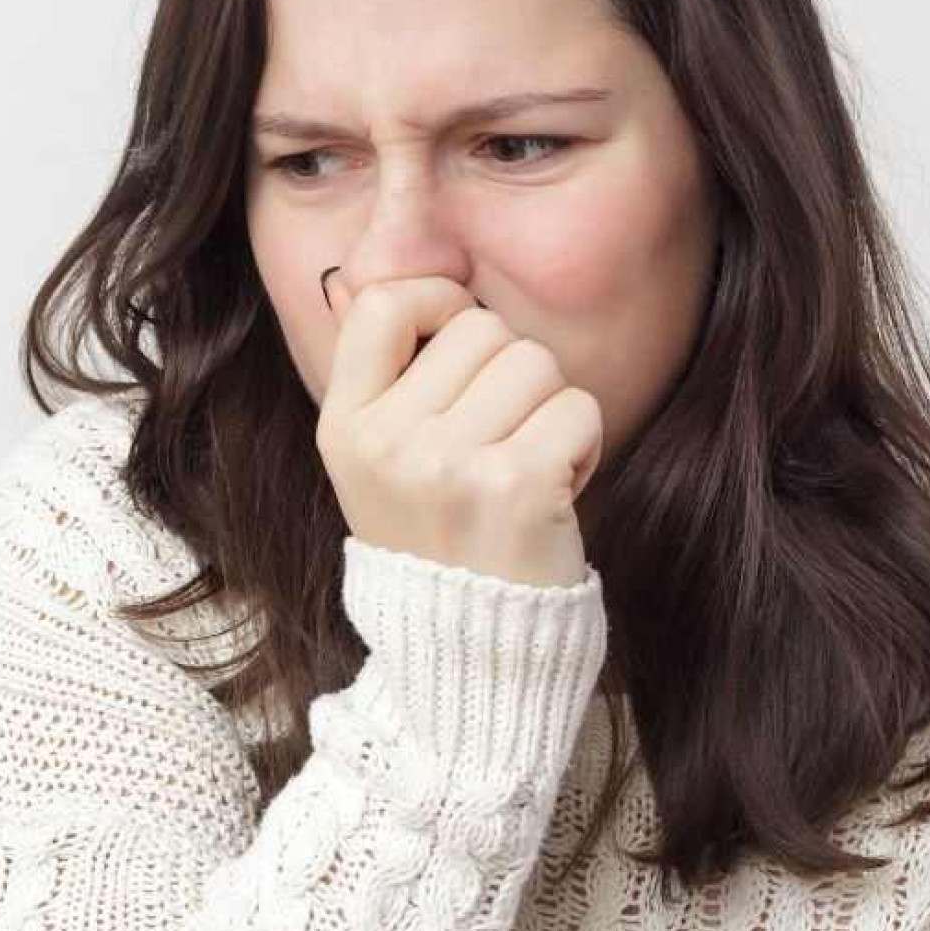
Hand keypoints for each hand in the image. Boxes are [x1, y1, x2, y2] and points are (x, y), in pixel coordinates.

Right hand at [317, 275, 601, 586]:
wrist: (472, 654)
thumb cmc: (437, 541)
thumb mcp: (377, 463)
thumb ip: (381, 375)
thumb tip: (374, 276)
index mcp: (345, 428)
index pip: (385, 303)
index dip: (438, 303)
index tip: (460, 343)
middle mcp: (389, 444)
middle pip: (482, 330)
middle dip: (509, 372)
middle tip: (500, 438)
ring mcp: (449, 466)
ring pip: (536, 362)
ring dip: (550, 408)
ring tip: (526, 466)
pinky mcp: (516, 486)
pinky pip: (579, 407)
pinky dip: (583, 443)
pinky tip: (556, 488)